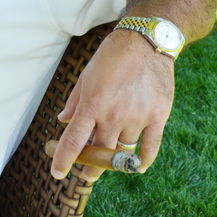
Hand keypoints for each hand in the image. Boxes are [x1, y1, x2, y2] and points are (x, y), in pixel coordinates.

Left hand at [50, 29, 173, 182]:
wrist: (145, 42)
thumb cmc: (111, 57)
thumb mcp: (86, 76)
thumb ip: (75, 102)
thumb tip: (62, 120)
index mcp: (92, 104)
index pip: (74, 140)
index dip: (64, 160)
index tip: (58, 173)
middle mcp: (113, 115)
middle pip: (100, 152)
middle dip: (91, 166)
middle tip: (87, 172)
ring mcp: (137, 118)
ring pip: (123, 150)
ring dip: (115, 158)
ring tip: (110, 159)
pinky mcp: (158, 117)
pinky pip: (150, 148)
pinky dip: (142, 160)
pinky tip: (136, 165)